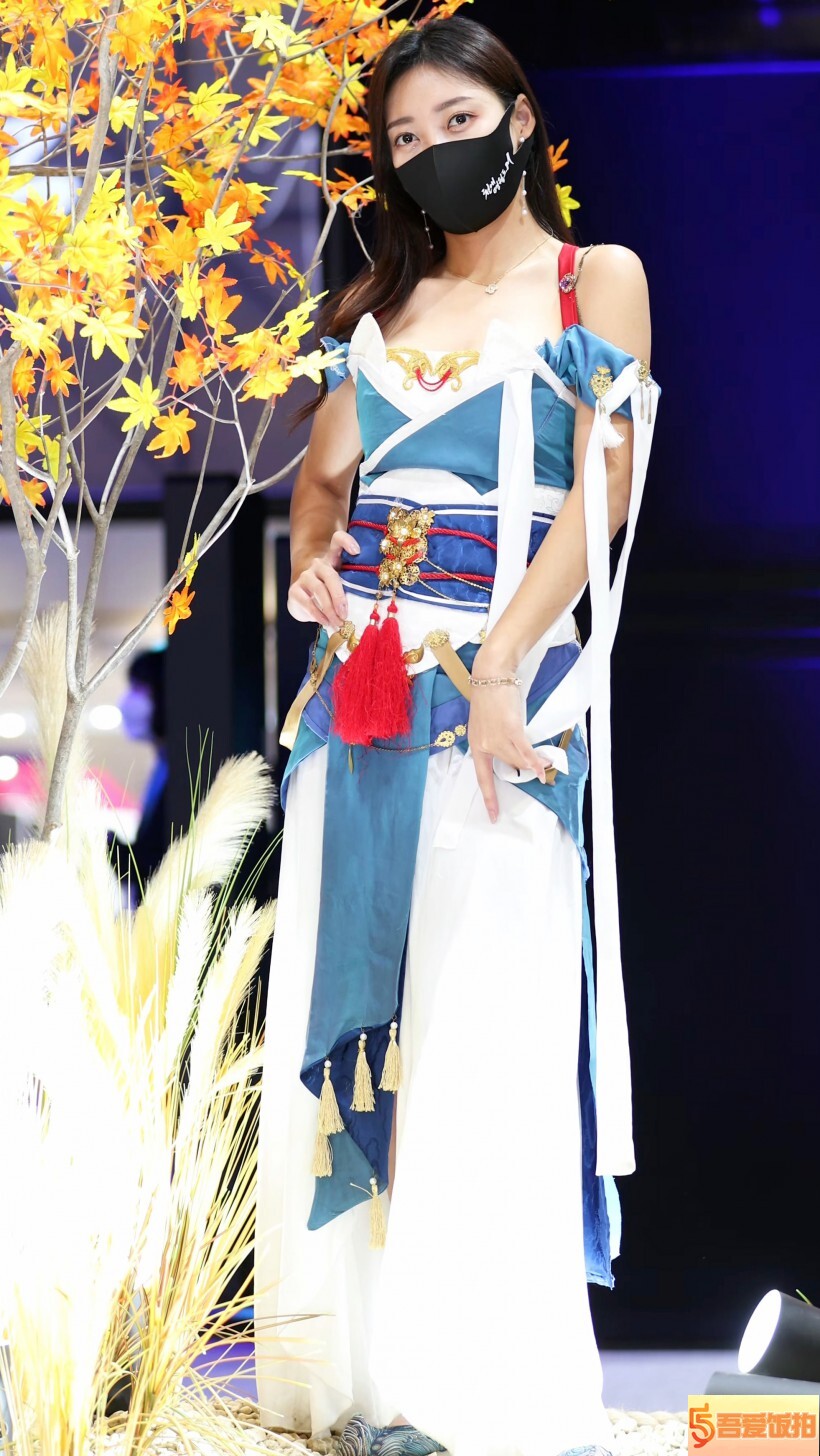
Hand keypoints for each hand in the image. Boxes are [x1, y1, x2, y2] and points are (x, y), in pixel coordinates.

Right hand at [288, 530, 359, 629]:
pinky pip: (307, 602)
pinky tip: (325, 622)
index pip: (337, 541)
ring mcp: (305, 576)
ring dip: (330, 609)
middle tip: (346, 614)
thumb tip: (368, 607)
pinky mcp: (295, 590)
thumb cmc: (331, 592)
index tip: (357, 551)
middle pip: (330, 575)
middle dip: (339, 596)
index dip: (346, 541)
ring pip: (319, 590)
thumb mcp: (342, 585)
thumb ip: (352, 587)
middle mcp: (318, 564)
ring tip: (338, 622)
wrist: (304, 598)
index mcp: (332, 559)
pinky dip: (318, 615)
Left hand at [467, 653, 553, 822]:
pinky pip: (525, 752)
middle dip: (524, 770)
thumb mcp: (487, 723)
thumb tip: (514, 757)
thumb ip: (496, 741)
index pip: (482, 777)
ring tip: (546, 766)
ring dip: (534, 764)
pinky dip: (535, 761)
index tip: (493, 815)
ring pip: (518, 759)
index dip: (489, 797)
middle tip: (539, 773)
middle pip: (508, 766)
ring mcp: (497, 739)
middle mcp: (484, 745)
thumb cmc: (491, 696)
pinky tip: (543, 767)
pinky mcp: (510, 730)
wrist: (491, 676)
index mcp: (476, 744)